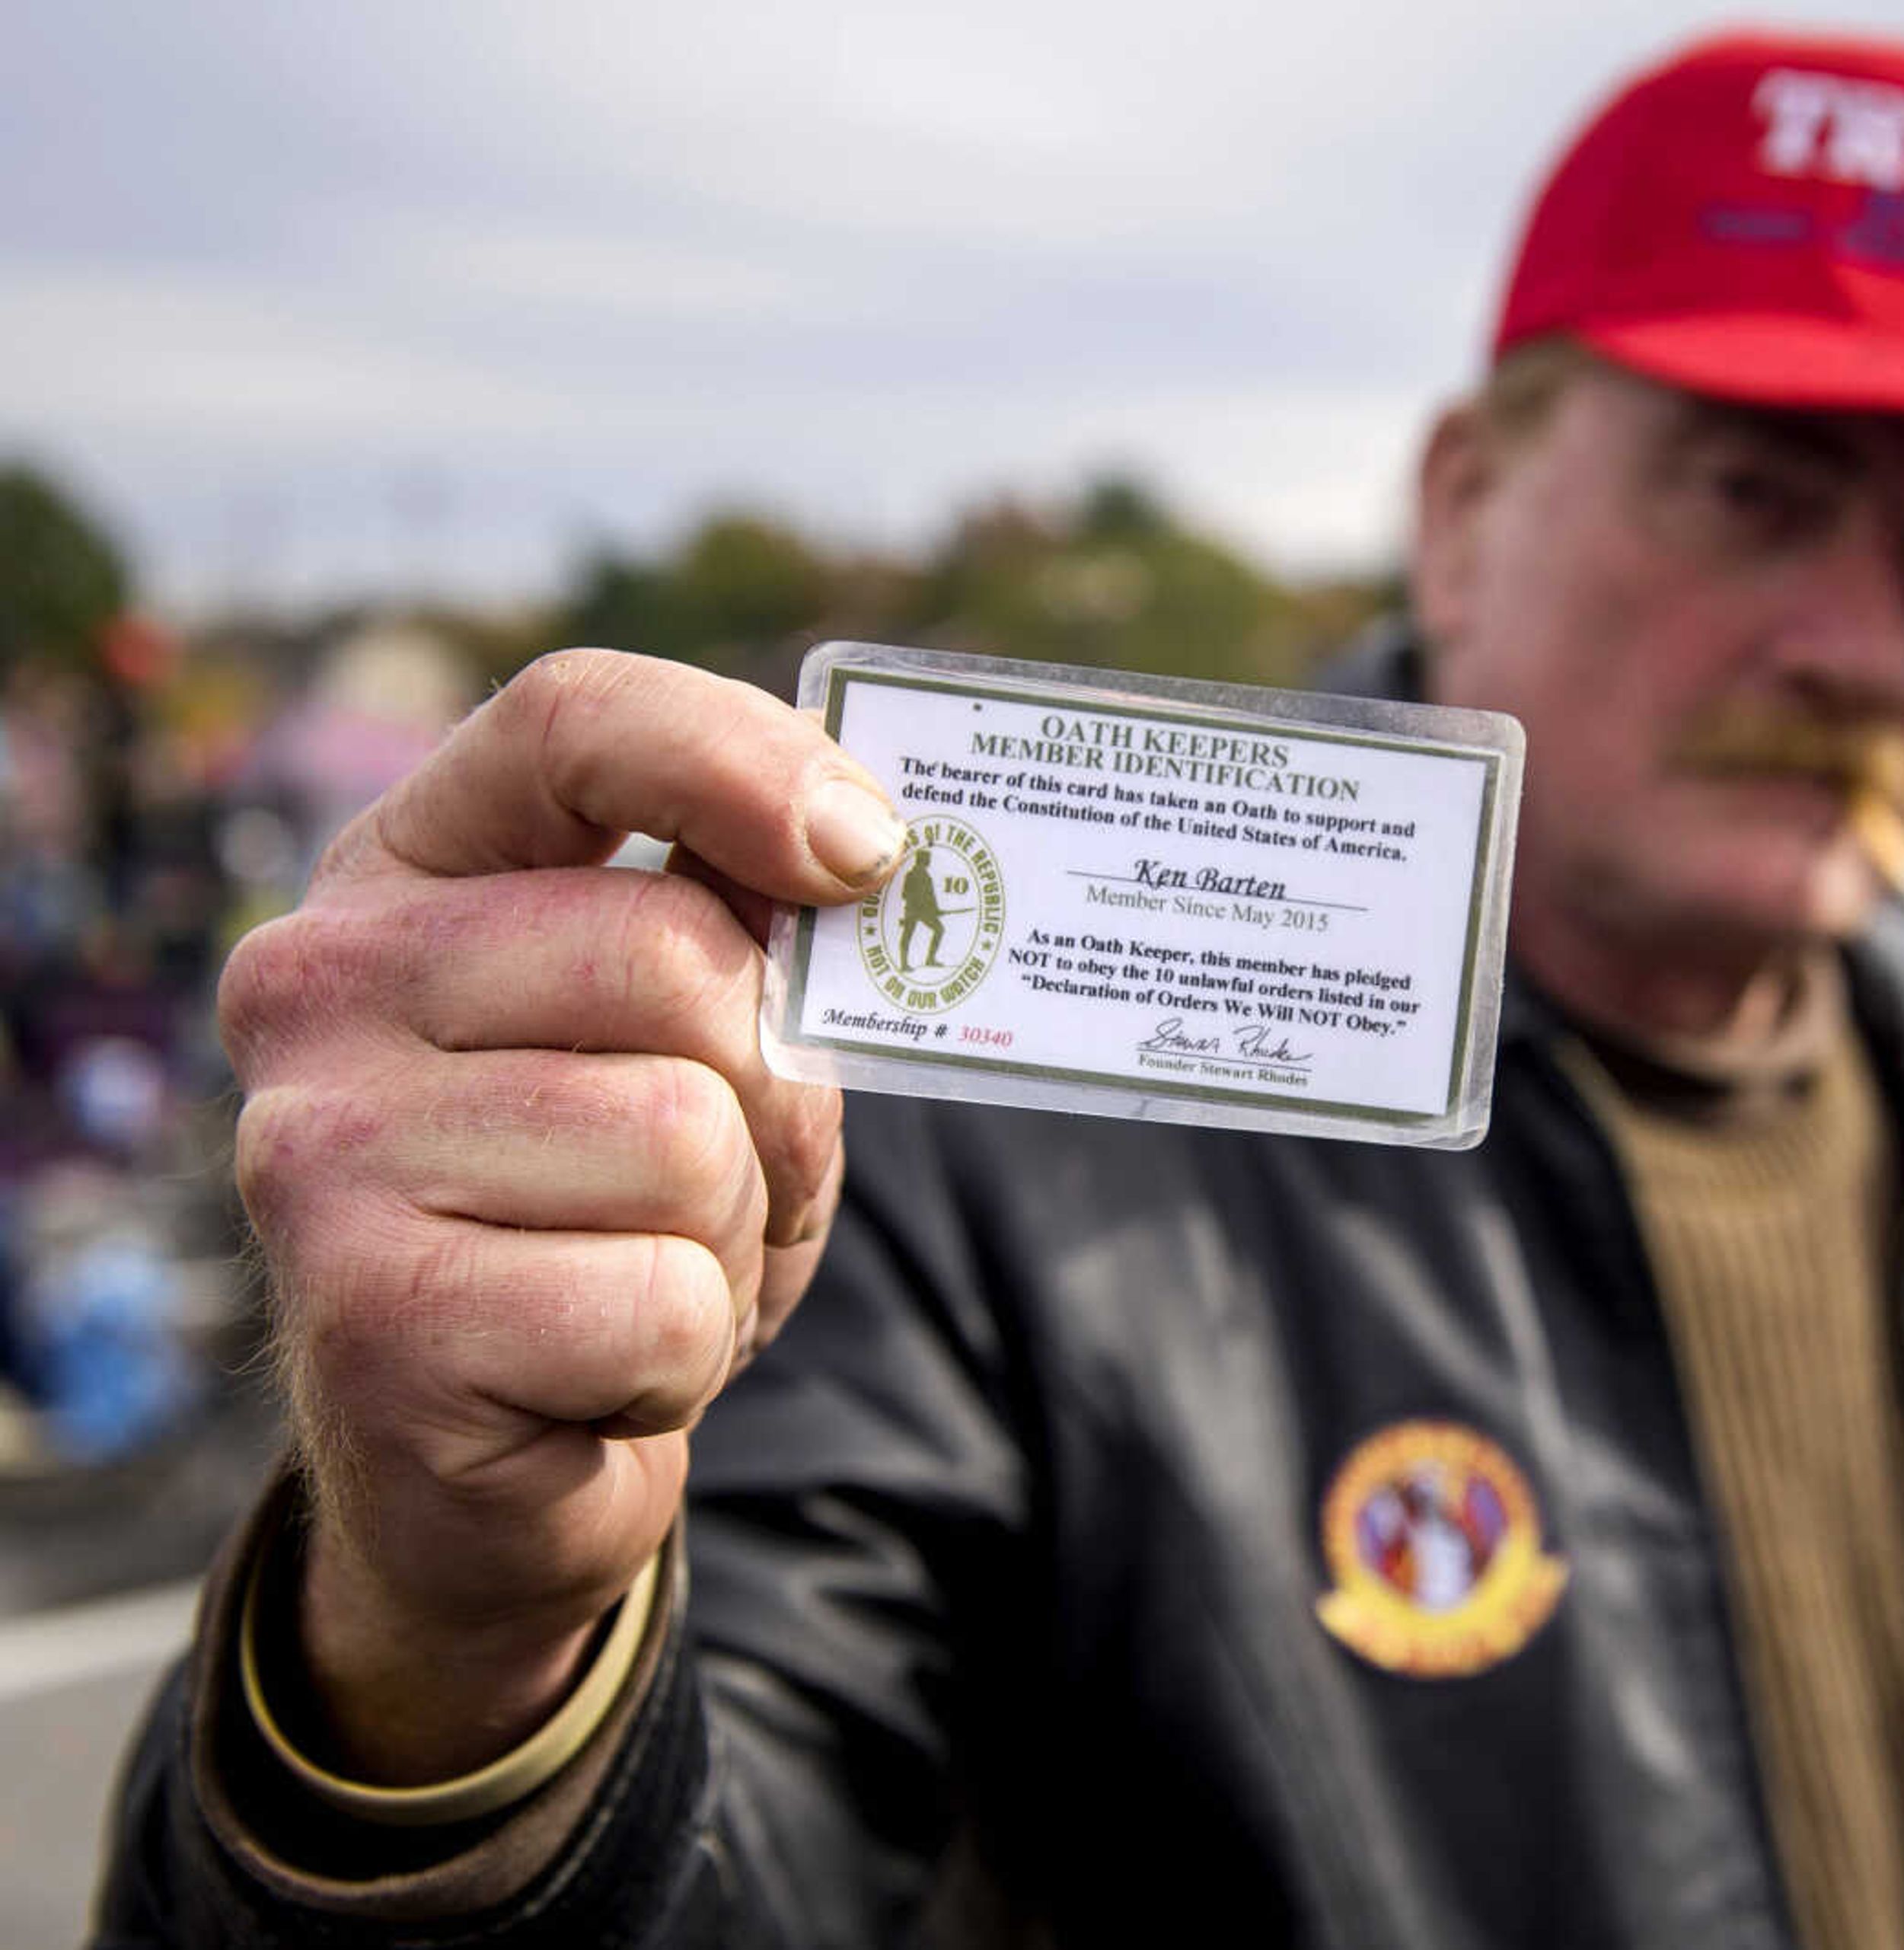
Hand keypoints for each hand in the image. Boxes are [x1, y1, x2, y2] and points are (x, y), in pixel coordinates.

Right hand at [223, 649, 905, 1781]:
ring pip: (686, 1137)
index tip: (868, 850)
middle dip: (765, 1087)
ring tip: (642, 1270)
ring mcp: (321, 1151)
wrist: (498, 1466)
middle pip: (675, 953)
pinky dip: (684, 1351)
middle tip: (713, 1173)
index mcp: (407, 872)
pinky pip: (659, 1300)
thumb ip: (756, 931)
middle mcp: (320, 984)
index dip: (742, 760)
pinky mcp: (370, 1322)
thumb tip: (857, 850)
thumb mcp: (704, 1045)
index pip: (573, 723)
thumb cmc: (617, 1217)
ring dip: (727, 1232)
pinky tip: (600, 1370)